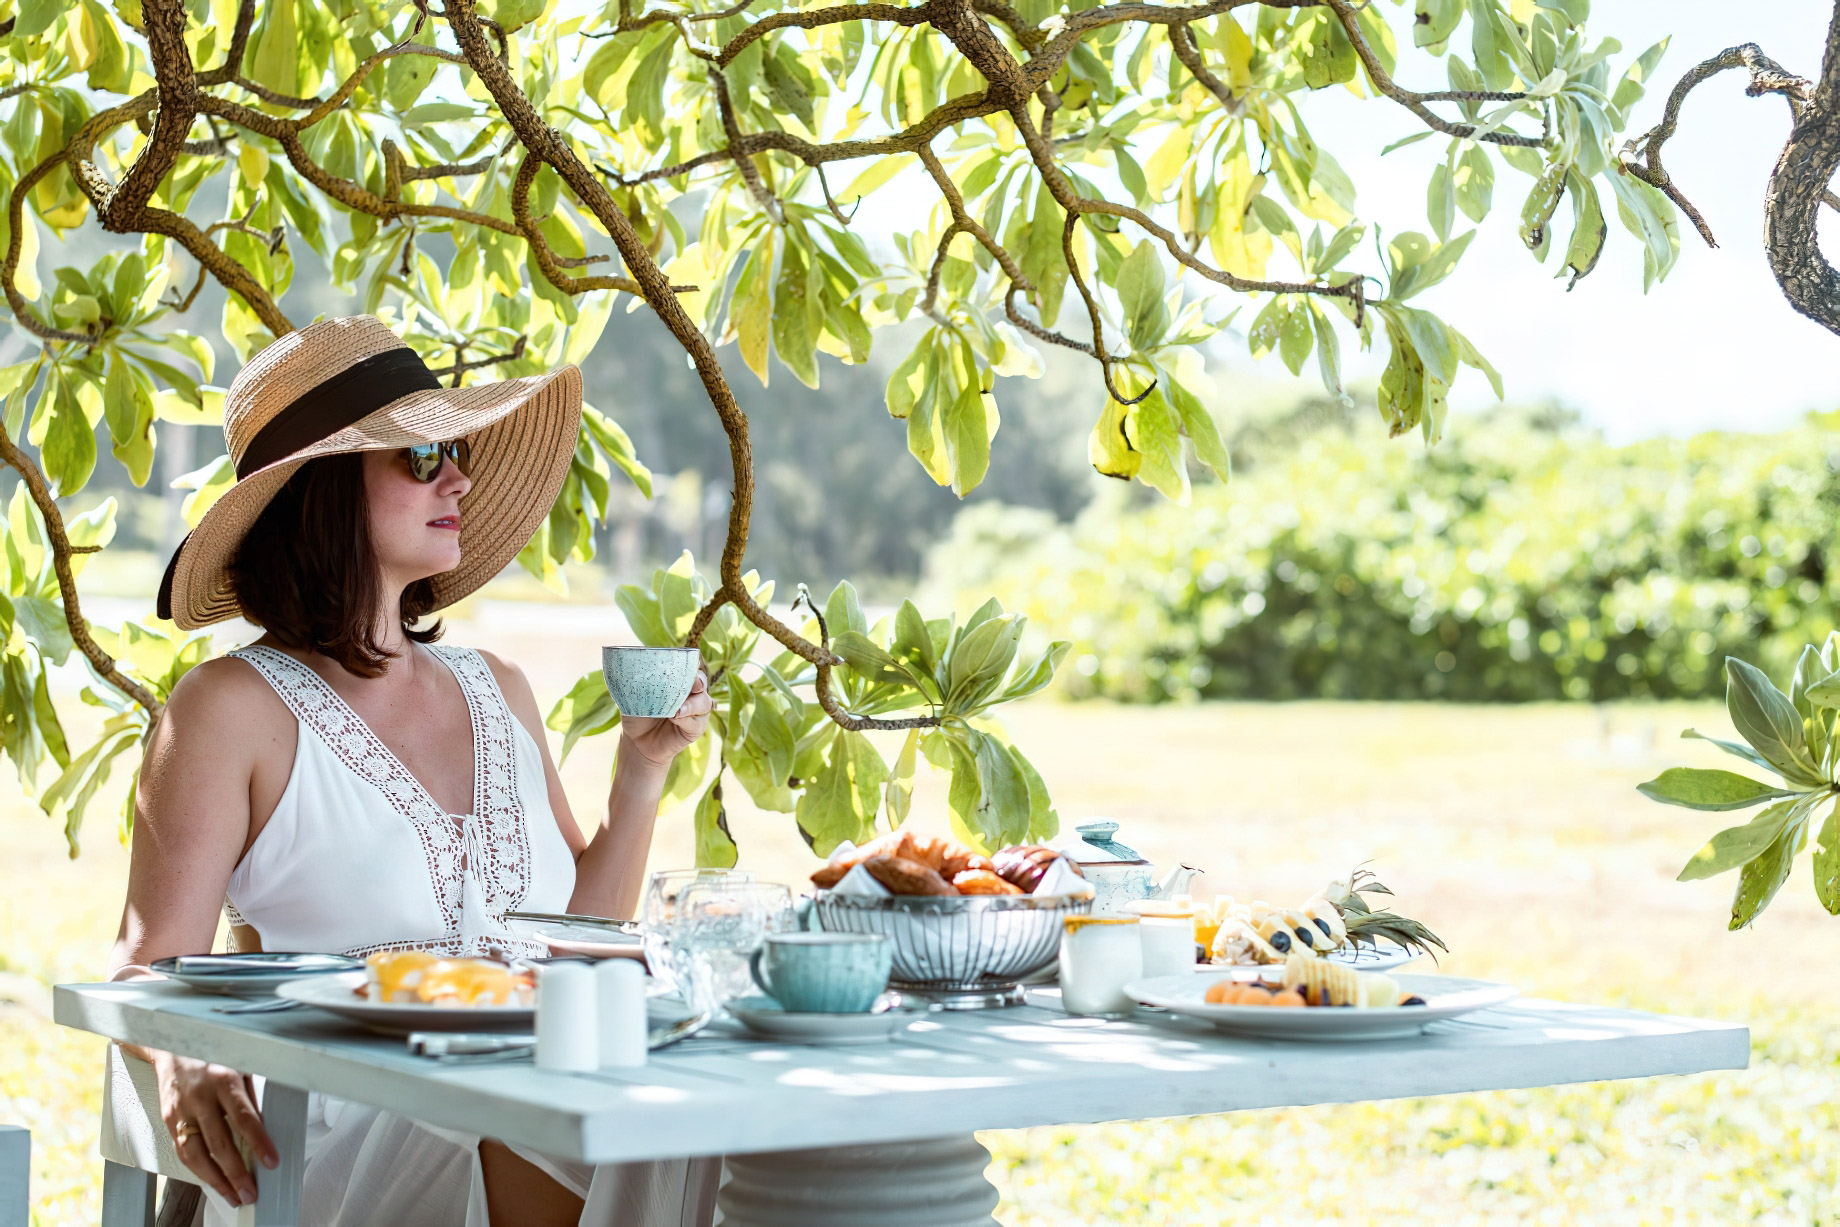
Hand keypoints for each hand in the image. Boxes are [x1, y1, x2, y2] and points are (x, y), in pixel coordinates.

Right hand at [154, 1050, 277, 1206]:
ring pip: (196, 1153)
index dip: (259, 1143)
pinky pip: (183, 1150)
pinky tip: (211, 1181)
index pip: (245, 1118)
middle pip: (220, 1143)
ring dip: (215, 1180)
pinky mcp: (169, 1119)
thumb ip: (250, 1098)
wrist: (173, 1045)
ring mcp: (182, 1110)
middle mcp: (201, 1097)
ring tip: (232, 1196)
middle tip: (250, 1193)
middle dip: (236, 1173)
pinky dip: (197, 1170)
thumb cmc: (216, 1056)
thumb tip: (264, 1130)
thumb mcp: (241, 1067)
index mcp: (225, 1080)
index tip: (271, 1162)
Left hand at [619, 673, 711, 768]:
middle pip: (701, 682)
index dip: (690, 666)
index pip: (689, 668)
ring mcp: (694, 711)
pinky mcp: (694, 729)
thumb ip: (636, 681)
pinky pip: (697, 723)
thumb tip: (629, 665)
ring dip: (693, 705)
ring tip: (677, 711)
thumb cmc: (635, 713)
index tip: (687, 667)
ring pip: (704, 703)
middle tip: (693, 686)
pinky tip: (675, 719)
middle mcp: (689, 693)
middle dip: (698, 682)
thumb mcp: (633, 695)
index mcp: (677, 680)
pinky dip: (687, 720)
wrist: (635, 740)